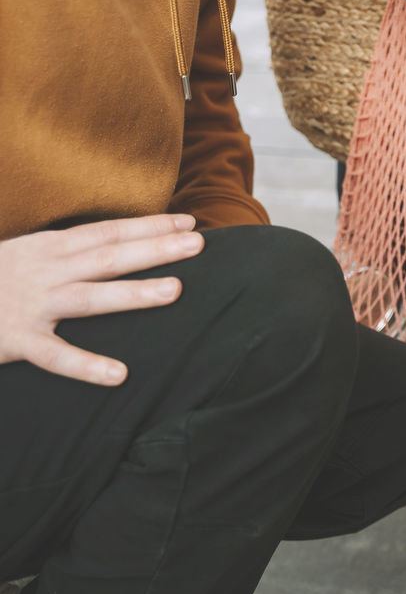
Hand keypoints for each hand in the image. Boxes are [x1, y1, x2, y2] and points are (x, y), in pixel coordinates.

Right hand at [0, 215, 204, 385]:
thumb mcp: (26, 255)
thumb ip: (67, 253)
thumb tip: (115, 247)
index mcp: (47, 248)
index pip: (107, 231)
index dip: (148, 225)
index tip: (187, 220)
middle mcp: (44, 271)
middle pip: (109, 257)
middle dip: (155, 249)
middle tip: (198, 243)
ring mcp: (31, 305)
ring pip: (91, 298)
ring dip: (133, 294)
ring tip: (175, 291)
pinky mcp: (15, 340)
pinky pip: (55, 356)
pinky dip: (87, 365)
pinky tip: (119, 374)